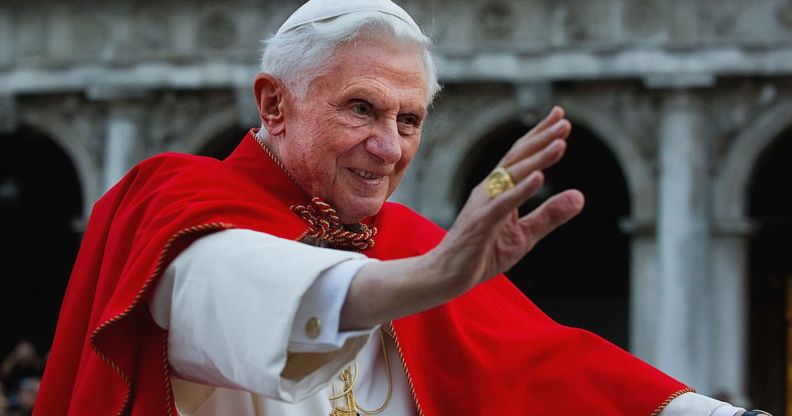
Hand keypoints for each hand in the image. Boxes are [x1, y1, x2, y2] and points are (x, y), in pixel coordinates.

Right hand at [430, 106, 584, 294]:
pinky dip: (521, 189)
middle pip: (518, 158)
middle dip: (542, 139)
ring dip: (537, 158)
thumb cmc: (482, 253)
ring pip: (512, 175)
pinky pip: (503, 203)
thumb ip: (550, 215)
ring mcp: (484, 204)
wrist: (446, 275)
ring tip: (560, 143)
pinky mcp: (481, 223)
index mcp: (499, 189)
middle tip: (565, 122)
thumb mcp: (525, 235)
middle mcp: (489, 190)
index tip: (560, 116)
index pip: (521, 157)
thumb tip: (580, 196)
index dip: (540, 136)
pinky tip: (539, 178)